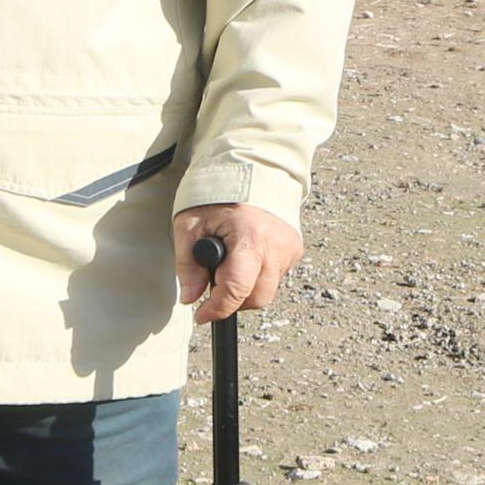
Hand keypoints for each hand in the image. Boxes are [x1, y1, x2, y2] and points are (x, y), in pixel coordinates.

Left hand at [174, 204, 302, 320]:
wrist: (250, 169)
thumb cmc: (217, 195)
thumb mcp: (190, 225)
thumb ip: (187, 264)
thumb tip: (191, 297)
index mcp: (249, 237)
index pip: (237, 289)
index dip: (217, 308)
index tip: (201, 315)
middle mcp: (276, 245)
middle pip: (257, 298)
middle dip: (234, 300)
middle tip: (215, 283)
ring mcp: (290, 247)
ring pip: (268, 290)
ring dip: (247, 287)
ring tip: (231, 262)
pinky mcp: (296, 248)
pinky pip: (277, 276)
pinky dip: (259, 274)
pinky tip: (247, 256)